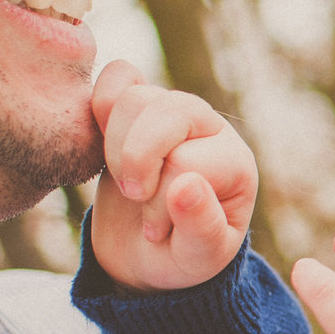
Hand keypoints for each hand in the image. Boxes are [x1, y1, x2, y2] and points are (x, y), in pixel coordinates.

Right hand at [88, 60, 257, 292]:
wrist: (146, 252)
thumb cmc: (180, 257)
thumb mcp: (198, 258)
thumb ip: (201, 226)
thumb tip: (186, 185)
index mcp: (235, 163)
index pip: (189, 162)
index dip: (161, 201)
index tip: (157, 232)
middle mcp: (210, 128)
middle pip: (171, 111)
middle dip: (137, 159)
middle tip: (134, 197)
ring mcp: (172, 112)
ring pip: (137, 97)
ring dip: (116, 144)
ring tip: (125, 181)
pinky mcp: (137, 107)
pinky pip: (117, 75)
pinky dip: (99, 103)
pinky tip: (101, 143)